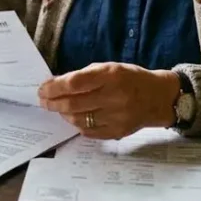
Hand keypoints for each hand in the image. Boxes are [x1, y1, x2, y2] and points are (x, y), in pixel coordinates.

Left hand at [37, 63, 180, 139]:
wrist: (158, 97)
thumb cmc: (130, 78)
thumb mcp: (109, 68)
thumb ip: (83, 76)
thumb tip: (55, 84)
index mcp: (111, 76)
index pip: (74, 83)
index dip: (54, 87)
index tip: (42, 89)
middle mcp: (114, 97)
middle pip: (73, 104)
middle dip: (53, 103)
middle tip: (44, 101)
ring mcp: (117, 117)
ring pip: (78, 119)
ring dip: (64, 114)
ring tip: (59, 109)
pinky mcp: (117, 132)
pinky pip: (89, 131)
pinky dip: (77, 124)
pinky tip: (74, 117)